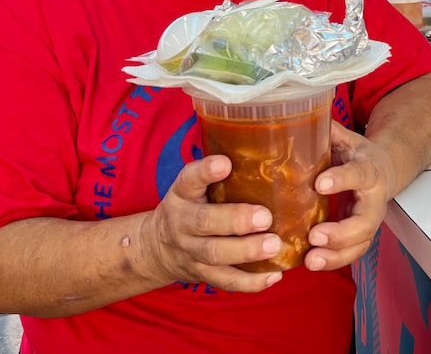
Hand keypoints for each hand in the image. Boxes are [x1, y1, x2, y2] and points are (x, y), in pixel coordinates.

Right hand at [139, 155, 283, 291]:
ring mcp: (190, 252)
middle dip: (236, 220)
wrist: (155, 248)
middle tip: (265, 217)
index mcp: (182, 194)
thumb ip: (218, 174)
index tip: (225, 163)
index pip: (189, 179)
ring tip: (274, 246)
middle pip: (204, 223)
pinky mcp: (201, 275)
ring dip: (247, 252)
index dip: (205, 171)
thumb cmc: (191, 207)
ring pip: (215, 255)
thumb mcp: (193, 187)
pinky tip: (274, 275)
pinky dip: (250, 282)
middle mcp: (182, 222)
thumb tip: (268, 148)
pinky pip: (225, 281)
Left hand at [304, 122, 394, 271]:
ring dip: (336, 255)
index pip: (359, 174)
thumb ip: (327, 132)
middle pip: (365, 221)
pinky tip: (310, 263)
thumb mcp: (346, 138)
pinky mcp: (361, 236)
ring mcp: (369, 221)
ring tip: (311, 260)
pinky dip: (333, 261)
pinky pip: (352, 253)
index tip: (319, 183)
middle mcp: (374, 199)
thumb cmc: (358, 154)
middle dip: (341, 232)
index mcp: (369, 170)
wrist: (384, 169)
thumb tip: (296, 114)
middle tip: (315, 236)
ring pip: (360, 244)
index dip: (342, 179)